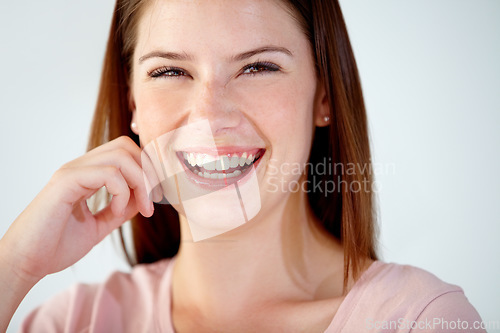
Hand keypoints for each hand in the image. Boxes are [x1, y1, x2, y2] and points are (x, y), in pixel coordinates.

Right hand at [0, 136, 158, 284]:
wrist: (26, 263)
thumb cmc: (56, 246)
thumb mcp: (99, 225)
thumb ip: (120, 210)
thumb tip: (144, 199)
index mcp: (86, 175)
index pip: (124, 152)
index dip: (146, 169)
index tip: (154, 198)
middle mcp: (79, 168)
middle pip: (125, 146)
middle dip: (148, 171)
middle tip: (152, 202)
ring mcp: (71, 172)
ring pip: (120, 156)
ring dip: (140, 182)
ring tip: (141, 208)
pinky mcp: (65, 182)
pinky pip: (108, 174)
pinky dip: (122, 192)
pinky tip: (116, 211)